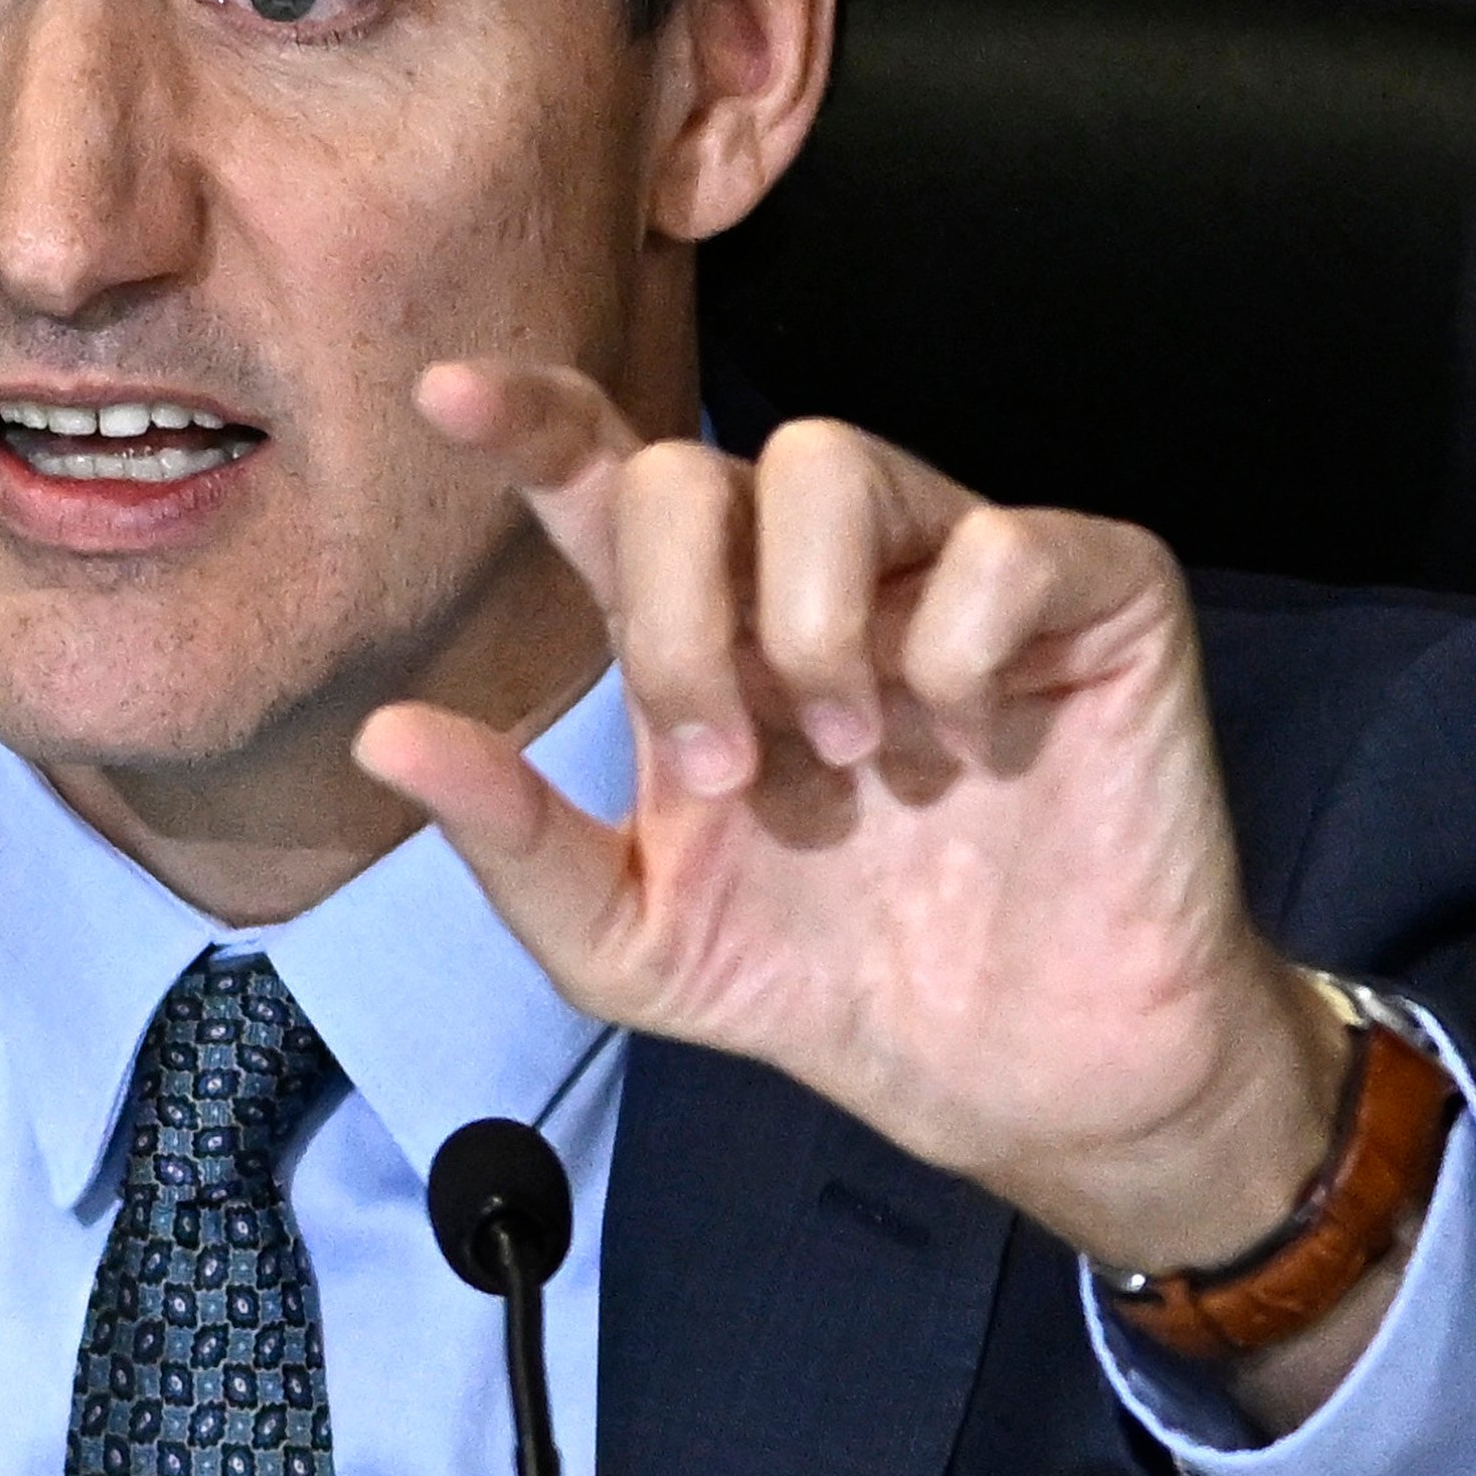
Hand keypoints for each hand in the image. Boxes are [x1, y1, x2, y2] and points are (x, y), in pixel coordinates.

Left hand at [354, 363, 1350, 1286]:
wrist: (1019, 1074)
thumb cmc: (826, 983)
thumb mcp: (634, 941)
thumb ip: (513, 838)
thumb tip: (385, 738)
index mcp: (700, 629)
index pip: (602, 475)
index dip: (528, 419)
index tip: (444, 401)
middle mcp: (814, 572)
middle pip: (688, 471)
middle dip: (677, 622)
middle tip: (728, 771)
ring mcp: (951, 566)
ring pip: (830, 458)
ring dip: (809, 620)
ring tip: (848, 752)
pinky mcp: (1090, 593)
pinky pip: (1004, 540)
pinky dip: (966, 647)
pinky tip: (977, 742)